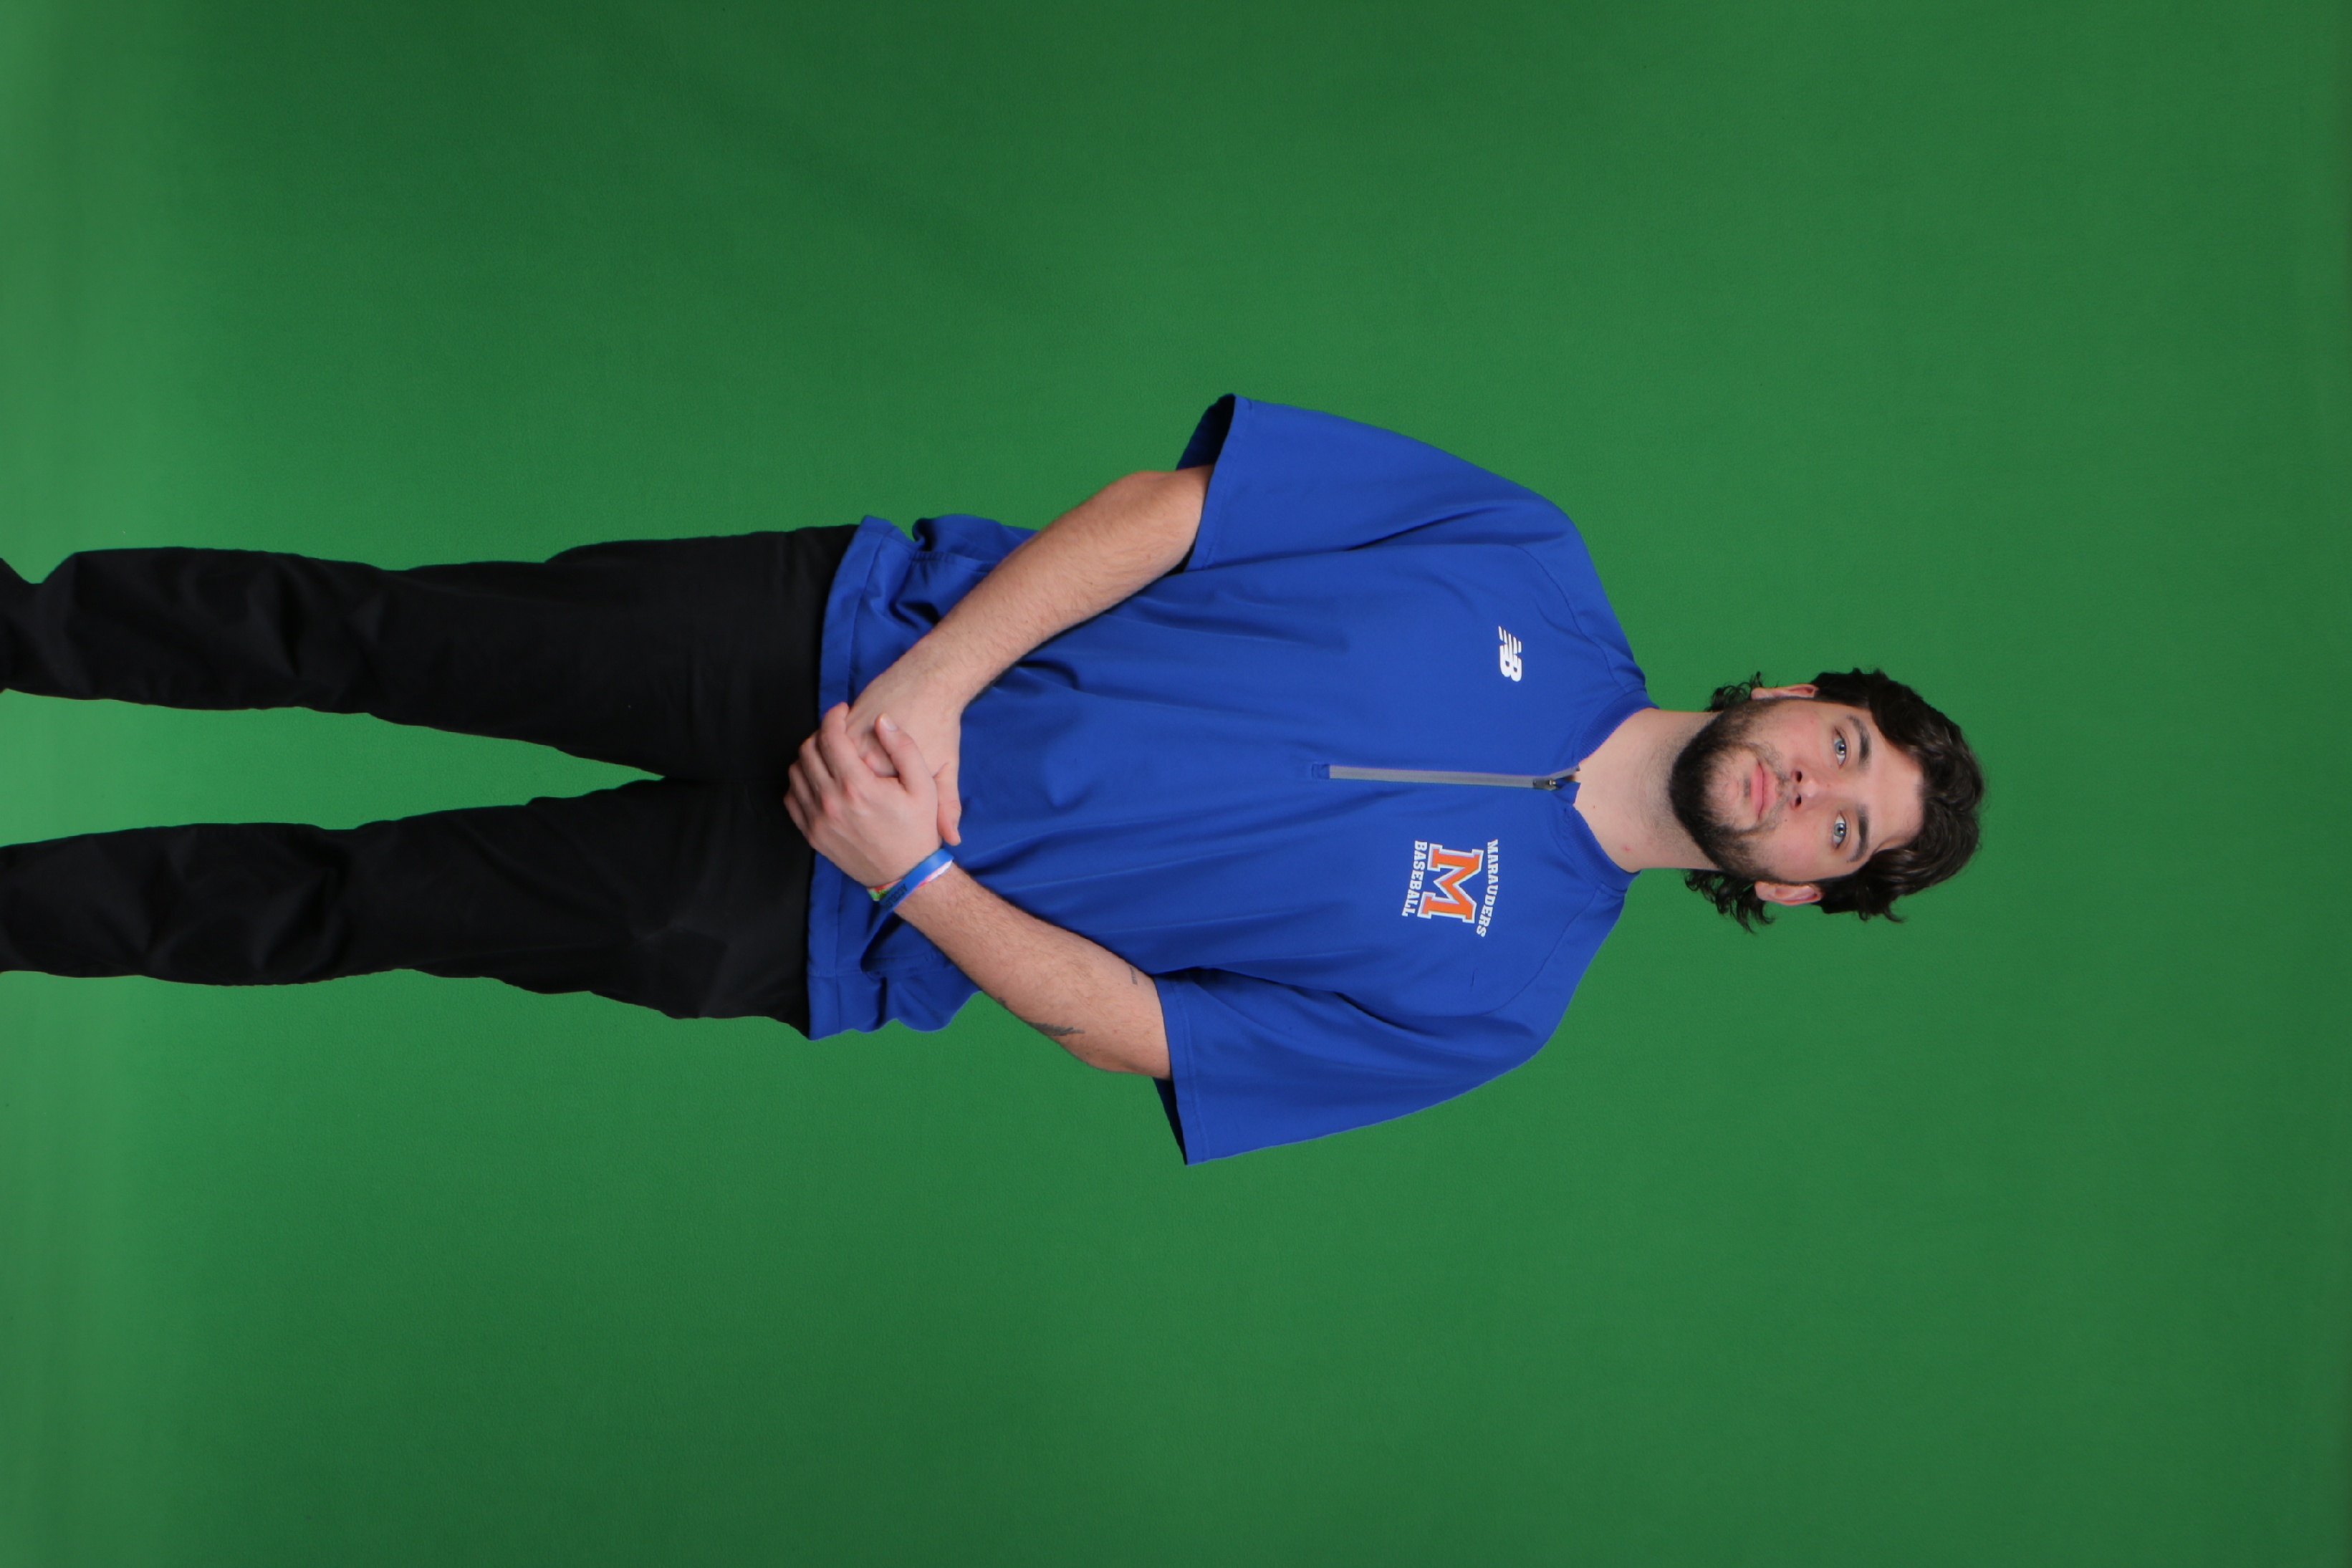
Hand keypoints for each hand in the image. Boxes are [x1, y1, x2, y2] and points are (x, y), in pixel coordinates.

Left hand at [784, 704, 942, 889]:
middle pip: (808, 751)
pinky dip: (800, 782)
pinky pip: (792, 798)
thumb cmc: (917, 829)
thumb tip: (883, 720)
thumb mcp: (925, 786)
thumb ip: (904, 748)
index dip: (833, 716)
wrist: (905, 874)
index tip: (842, 711)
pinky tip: (819, 779)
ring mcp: (817, 820)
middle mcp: (831, 802)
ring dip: (809, 756)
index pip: (830, 737)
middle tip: (836, 731)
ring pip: (796, 772)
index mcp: (857, 786)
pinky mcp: (812, 834)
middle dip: (820, 733)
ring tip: (828, 754)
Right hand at [843, 664, 965, 845]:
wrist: (929, 679)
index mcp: (885, 775)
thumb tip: (952, 840)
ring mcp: (850, 738)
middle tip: (877, 790)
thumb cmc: (941, 725)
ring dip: (842, 775)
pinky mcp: (843, 722)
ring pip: (834, 767)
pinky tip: (856, 754)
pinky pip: (832, 746)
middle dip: (858, 797)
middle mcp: (862, 758)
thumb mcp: (946, 770)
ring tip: (867, 773)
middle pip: (847, 790)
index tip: (887, 809)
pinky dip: (839, 754)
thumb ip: (947, 806)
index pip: (869, 806)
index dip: (877, 810)